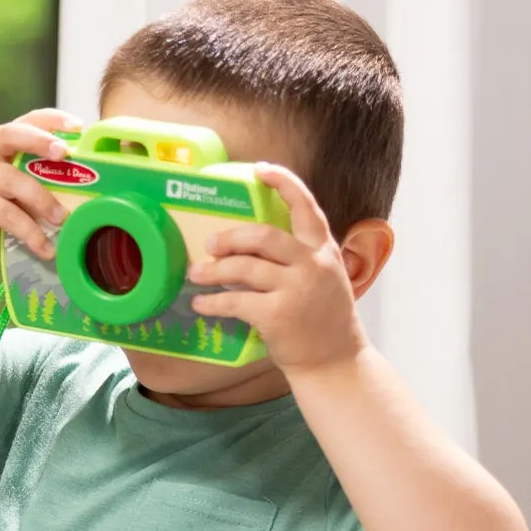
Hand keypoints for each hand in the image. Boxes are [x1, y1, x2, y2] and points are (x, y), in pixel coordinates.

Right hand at [0, 108, 83, 271]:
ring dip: (42, 200)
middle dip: (40, 140)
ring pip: (14, 181)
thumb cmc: (2, 212)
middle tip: (63, 153)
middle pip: (14, 136)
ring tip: (62, 219)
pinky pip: (8, 216)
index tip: (78, 126)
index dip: (53, 120)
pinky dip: (30, 232)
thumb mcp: (24, 189)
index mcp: (3, 142)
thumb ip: (44, 177)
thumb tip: (91, 180)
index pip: (29, 120)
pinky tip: (46, 248)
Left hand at [186, 163, 367, 374]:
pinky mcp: (277, 315)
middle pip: (263, 236)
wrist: (335, 361)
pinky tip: (201, 303)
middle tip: (210, 244)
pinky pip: (235, 301)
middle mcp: (312, 264)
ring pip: (245, 267)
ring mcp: (296, 289)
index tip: (259, 169)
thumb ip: (301, 258)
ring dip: (213, 270)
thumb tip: (257, 245)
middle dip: (231, 238)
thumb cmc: (324, 320)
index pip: (306, 206)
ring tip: (196, 274)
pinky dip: (213, 301)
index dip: (283, 183)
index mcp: (323, 250)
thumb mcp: (325, 278)